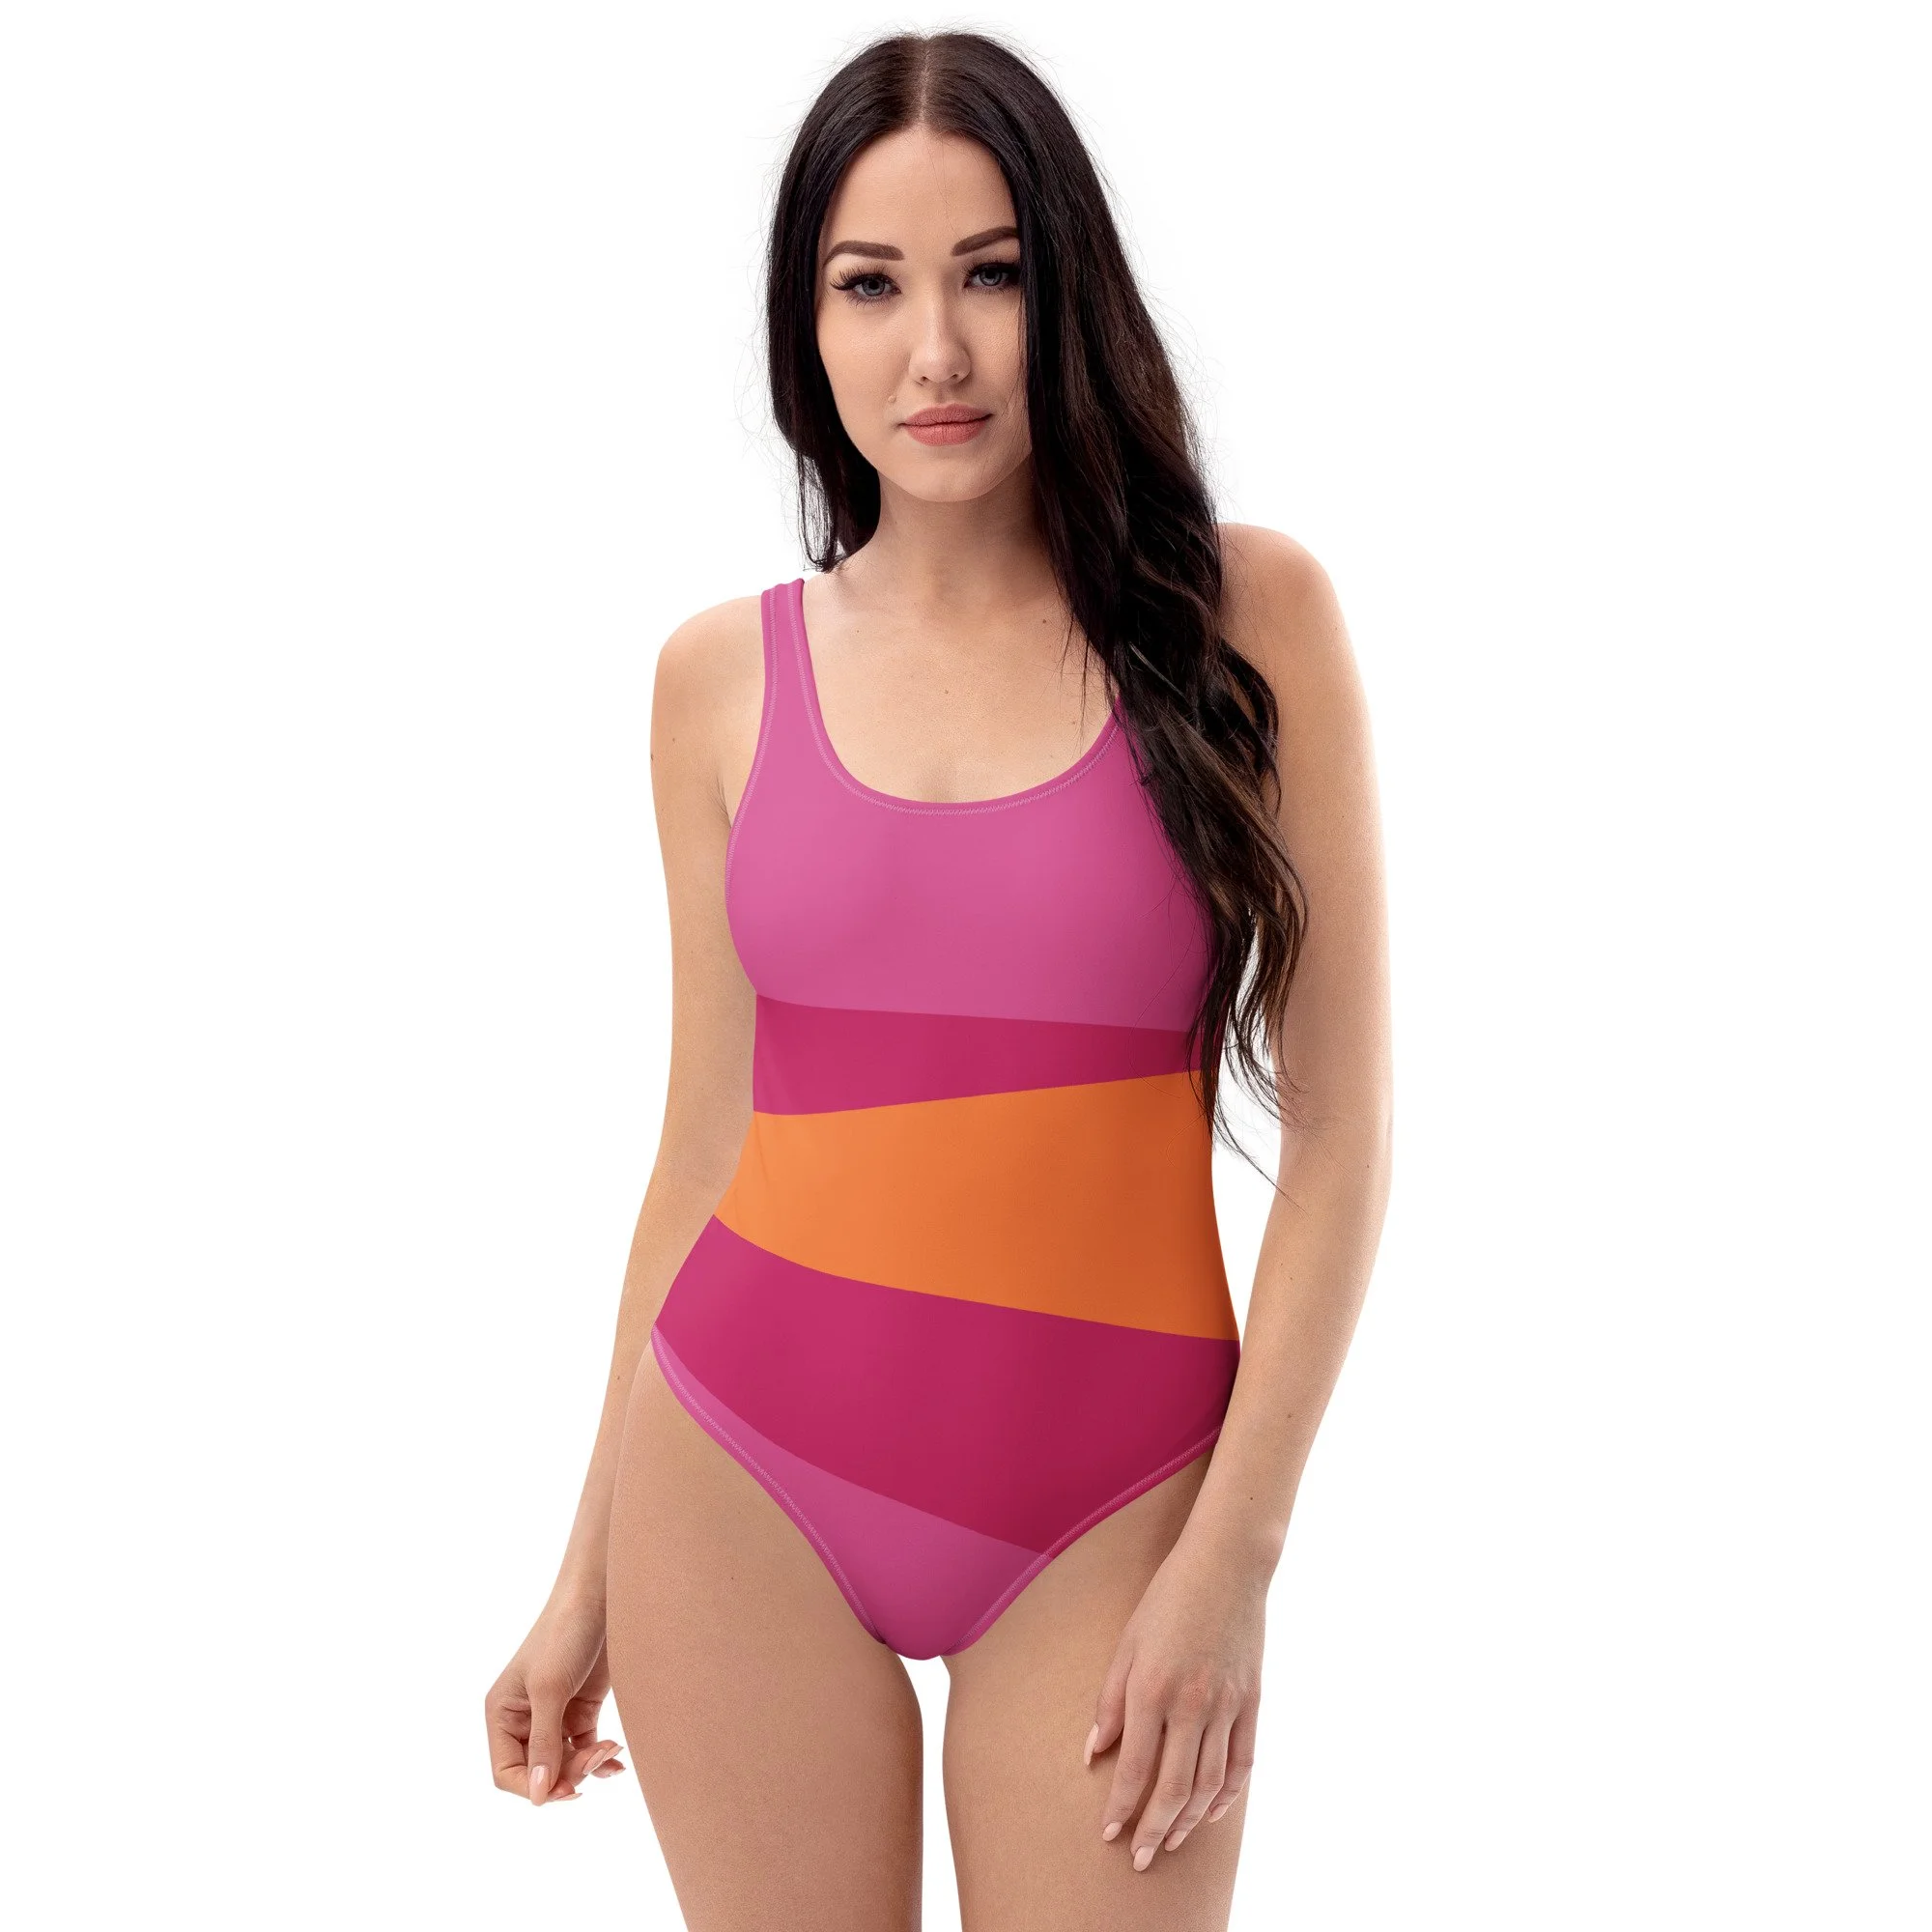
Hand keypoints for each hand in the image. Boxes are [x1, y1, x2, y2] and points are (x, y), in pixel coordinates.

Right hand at [485, 1597, 628, 1804]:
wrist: (600, 1597)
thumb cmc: (564, 1634)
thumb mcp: (550, 1689)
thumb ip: (544, 1743)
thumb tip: (538, 1796)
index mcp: (502, 1714)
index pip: (506, 1771)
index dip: (532, 1787)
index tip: (566, 1789)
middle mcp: (524, 1719)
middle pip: (539, 1771)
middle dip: (567, 1773)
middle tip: (595, 1758)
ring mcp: (554, 1715)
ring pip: (564, 1764)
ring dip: (587, 1765)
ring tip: (610, 1749)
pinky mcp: (581, 1709)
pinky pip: (585, 1749)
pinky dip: (600, 1758)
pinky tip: (615, 1759)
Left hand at [1084, 1533, 1264, 1867]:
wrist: (1227, 1565)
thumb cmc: (1168, 1598)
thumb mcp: (1127, 1641)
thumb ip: (1109, 1700)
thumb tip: (1093, 1752)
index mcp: (1152, 1686)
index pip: (1133, 1767)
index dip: (1121, 1807)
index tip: (1109, 1834)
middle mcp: (1191, 1702)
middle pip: (1173, 1787)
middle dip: (1153, 1830)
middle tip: (1141, 1859)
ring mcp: (1227, 1705)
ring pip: (1209, 1784)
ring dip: (1188, 1821)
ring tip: (1170, 1841)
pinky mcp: (1253, 1703)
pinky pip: (1242, 1763)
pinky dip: (1227, 1796)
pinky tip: (1209, 1813)